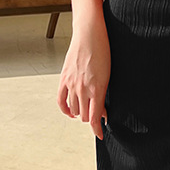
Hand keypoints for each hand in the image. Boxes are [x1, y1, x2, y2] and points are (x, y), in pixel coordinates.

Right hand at [57, 20, 109, 140]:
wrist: (90, 35)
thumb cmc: (103, 52)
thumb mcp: (108, 75)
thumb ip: (103, 95)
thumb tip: (102, 113)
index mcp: (97, 89)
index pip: (94, 118)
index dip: (97, 129)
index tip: (100, 134)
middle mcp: (83, 89)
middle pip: (84, 116)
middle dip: (91, 119)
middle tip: (98, 116)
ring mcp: (72, 84)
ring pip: (74, 110)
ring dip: (80, 113)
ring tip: (87, 110)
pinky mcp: (64, 79)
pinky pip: (61, 101)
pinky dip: (65, 109)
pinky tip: (70, 112)